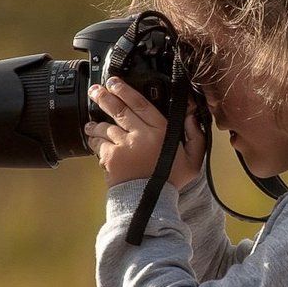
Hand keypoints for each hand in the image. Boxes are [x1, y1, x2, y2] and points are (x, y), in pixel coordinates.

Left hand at [85, 77, 205, 190]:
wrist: (150, 203)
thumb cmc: (170, 181)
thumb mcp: (193, 159)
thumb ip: (196, 136)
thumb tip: (192, 117)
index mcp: (160, 131)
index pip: (140, 103)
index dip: (125, 90)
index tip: (115, 82)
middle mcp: (140, 135)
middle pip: (118, 109)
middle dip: (104, 96)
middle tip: (95, 90)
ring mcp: (124, 145)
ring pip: (105, 126)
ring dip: (96, 123)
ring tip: (91, 123)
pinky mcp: (111, 157)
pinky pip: (98, 143)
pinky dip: (94, 140)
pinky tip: (93, 139)